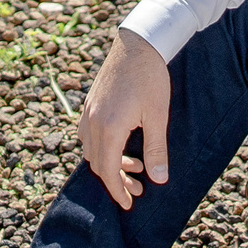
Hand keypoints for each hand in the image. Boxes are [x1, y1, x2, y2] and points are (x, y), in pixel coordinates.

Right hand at [80, 29, 171, 210]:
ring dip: (109, 164)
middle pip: (97, 164)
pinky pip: (88, 135)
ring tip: (135, 166)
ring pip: (90, 151)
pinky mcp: (90, 104)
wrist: (138, 44)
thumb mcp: (158, 115)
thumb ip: (156, 149)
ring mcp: (88, 112)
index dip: (117, 191)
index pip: (108, 171)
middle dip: (115, 181)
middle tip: (137, 190)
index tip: (128, 204)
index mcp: (109, 127)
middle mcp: (93, 122)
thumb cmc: (151, 78)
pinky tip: (121, 146)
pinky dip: (102, 148)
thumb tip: (158, 179)